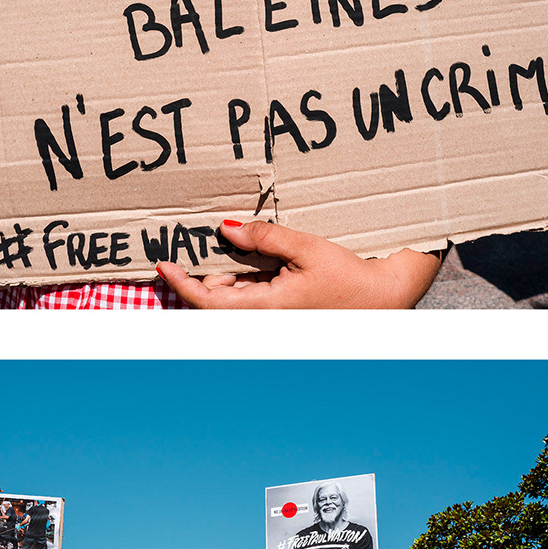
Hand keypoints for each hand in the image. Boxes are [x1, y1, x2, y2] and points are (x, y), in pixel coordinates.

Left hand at [157, 220, 441, 308]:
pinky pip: (250, 298)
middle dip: (210, 273)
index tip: (164, 266)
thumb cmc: (350, 278)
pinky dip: (245, 279)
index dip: (182, 284)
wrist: (384, 298)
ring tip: (239, 248)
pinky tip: (254, 259)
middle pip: (217, 298)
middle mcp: (265, 318)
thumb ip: (266, 238)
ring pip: (233, 298)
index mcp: (267, 308)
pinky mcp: (280, 312)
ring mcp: (272, 317)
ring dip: (228, 276)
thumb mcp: (307, 248)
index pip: (208, 301)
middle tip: (207, 244)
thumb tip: (227, 230)